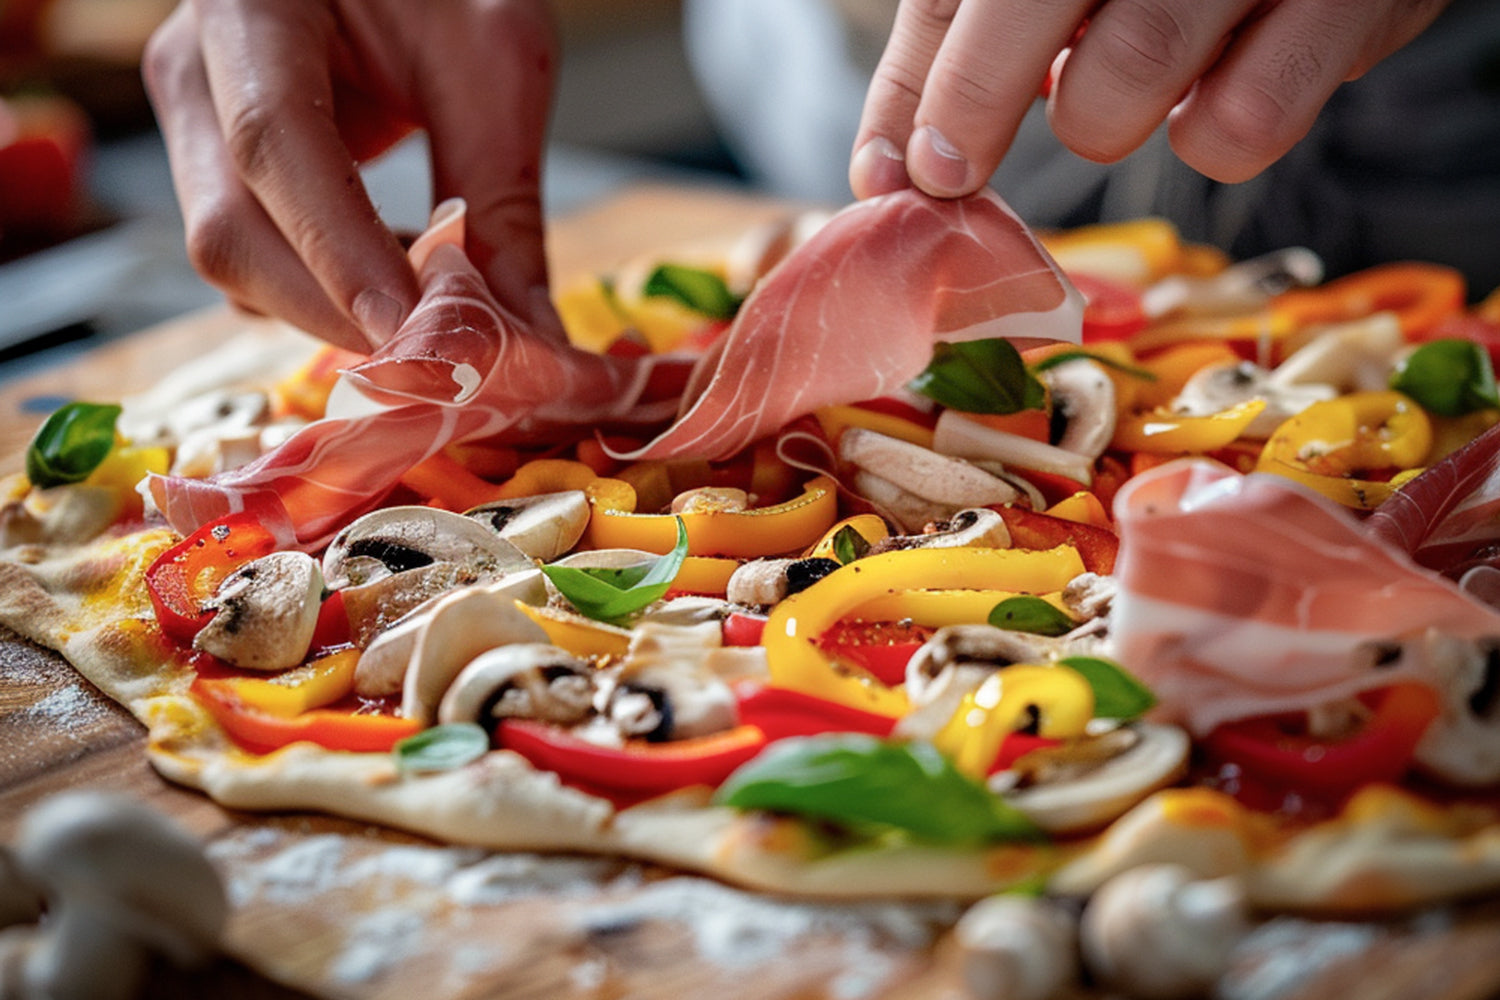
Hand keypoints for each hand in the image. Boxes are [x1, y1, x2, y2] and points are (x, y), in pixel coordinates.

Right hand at [144, 0, 555, 351]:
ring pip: (237, 261)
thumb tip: (527, 334)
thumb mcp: (497, 57)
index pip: (274, 142)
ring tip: (436, 299)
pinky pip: (257, 261)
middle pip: (232, 229)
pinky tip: (399, 276)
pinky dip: (330, 293)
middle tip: (443, 353)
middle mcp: (197, 67)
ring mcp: (195, 122)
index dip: (340, 250)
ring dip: (338, 309)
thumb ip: (505, 193)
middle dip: (338, 309)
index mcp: (251, 4)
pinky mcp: (219, 170)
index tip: (414, 329)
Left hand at [850, 0, 1451, 199]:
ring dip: (1102, 119)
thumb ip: (958, 41)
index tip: (902, 173)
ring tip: (1124, 84)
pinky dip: (1212, 137)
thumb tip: (887, 167)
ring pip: (1128, 83)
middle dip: (977, 111)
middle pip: (1026, 11)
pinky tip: (1219, 87)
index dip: (918, 88)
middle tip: (961, 168)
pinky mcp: (1354, 2)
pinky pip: (1241, 128)